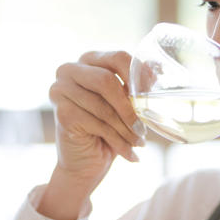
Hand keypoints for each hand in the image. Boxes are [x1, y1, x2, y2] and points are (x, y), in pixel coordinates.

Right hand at [49, 51, 145, 190]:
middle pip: (107, 81)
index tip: (152, 94)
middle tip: (143, 127)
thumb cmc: (108, 129)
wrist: (86, 162)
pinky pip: (98, 124)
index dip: (139, 75)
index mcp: (89, 60)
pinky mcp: (62, 113)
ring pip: (104, 107)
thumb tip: (158, 71)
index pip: (118, 57)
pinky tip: (129, 152)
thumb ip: (134, 88)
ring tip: (139, 142)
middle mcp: (70, 70)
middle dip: (130, 108)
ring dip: (127, 129)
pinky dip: (118, 141)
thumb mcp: (124, 105)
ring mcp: (61, 90)